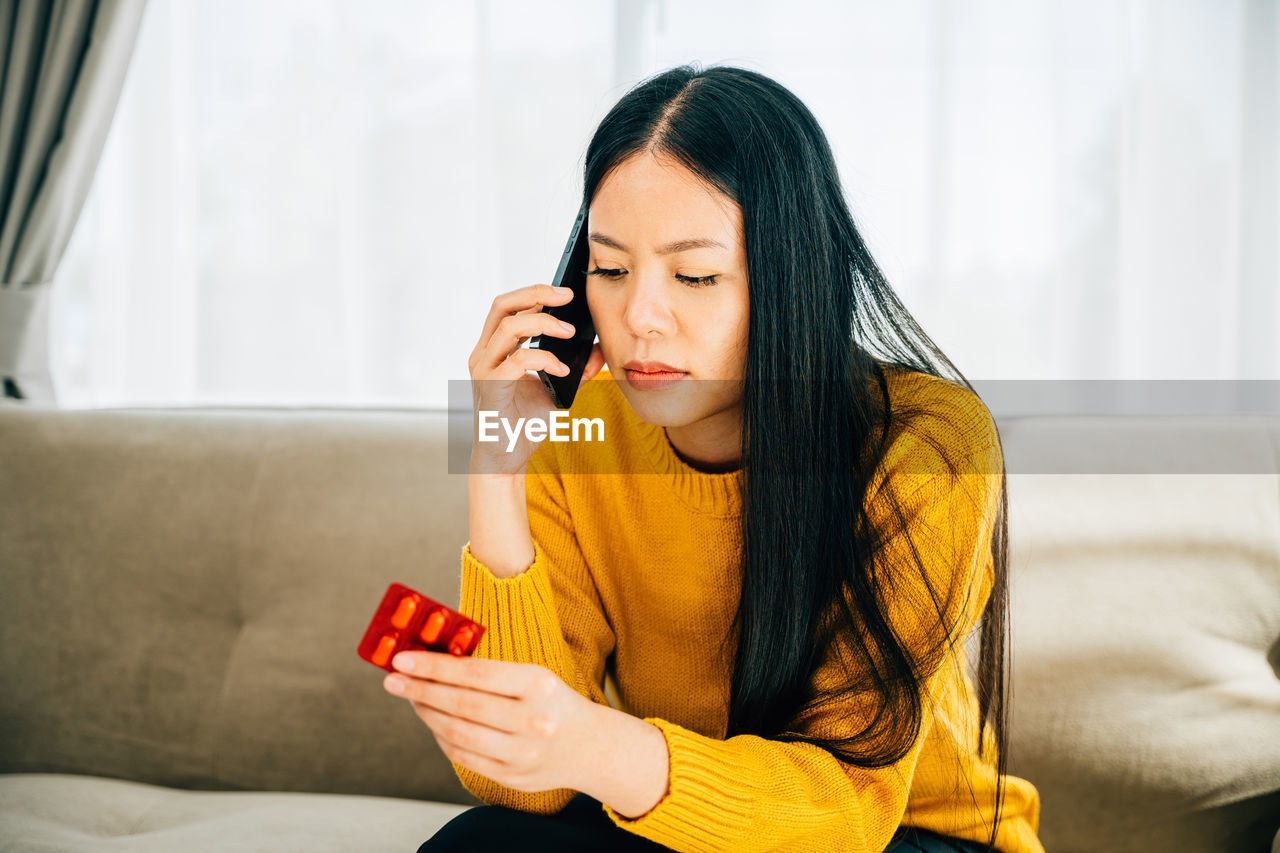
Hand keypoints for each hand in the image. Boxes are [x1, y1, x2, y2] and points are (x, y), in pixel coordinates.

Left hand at [383, 649, 601, 793]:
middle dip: (421, 690)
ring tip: (412, 698)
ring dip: (427, 714)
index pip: (475, 673)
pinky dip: (442, 739)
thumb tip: (433, 663)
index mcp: (538, 685)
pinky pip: (464, 757)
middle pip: (462, 705)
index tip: (402, 659)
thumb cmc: (552, 701)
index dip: (434, 666)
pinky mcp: (512, 776)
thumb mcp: (533, 676)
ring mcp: (522, 753)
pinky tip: (433, 723)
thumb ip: (488, 671)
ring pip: (458, 733)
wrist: (589, 746)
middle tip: (393, 679)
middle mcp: (532, 720)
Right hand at [468, 283, 604, 474]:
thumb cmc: (523, 424)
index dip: (533, 292)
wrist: (506, 459)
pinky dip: (543, 360)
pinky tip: (562, 369)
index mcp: (494, 350)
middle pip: (502, 307)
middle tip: (567, 297)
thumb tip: (599, 351)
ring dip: (542, 324)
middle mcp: (483, 355)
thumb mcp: (556, 391)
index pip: (507, 307)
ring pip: (507, 328)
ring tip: (569, 332)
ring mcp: (483, 372)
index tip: (564, 293)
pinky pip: (516, 362)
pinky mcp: (490, 390)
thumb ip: (575, 370)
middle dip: (536, 294)